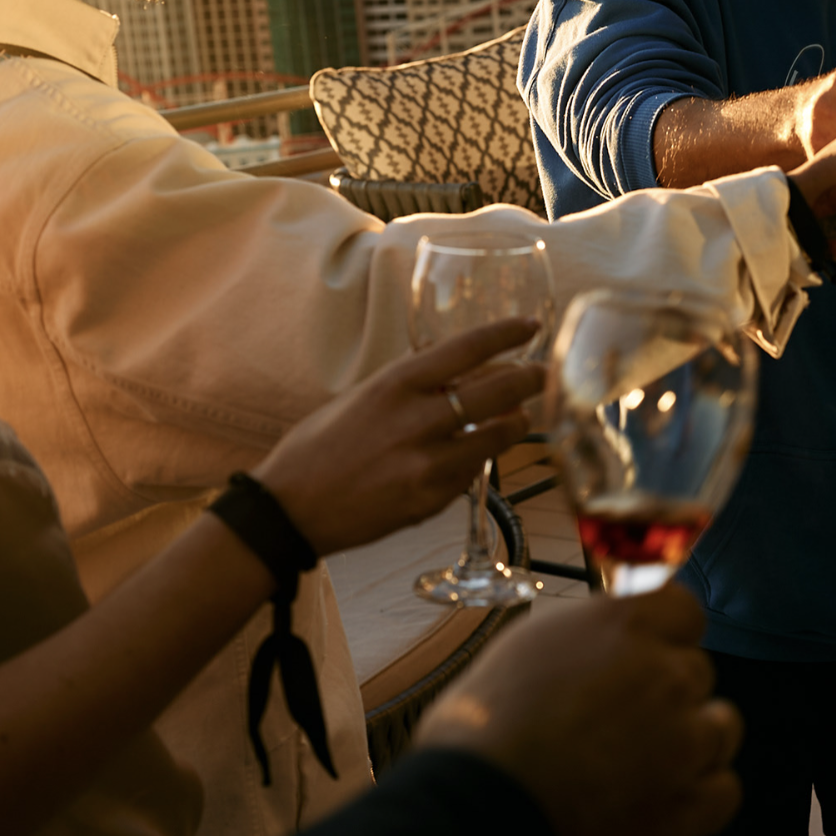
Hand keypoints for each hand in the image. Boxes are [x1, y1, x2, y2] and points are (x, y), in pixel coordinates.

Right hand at [253, 319, 542, 554]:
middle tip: (546, 374)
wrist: (290, 508)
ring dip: (515, 425)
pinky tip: (467, 460)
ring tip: (518, 419)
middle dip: (531, 379)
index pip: (466, 348)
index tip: (531, 326)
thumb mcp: (362, 398)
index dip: (506, 334)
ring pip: (498, 436)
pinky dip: (475, 464)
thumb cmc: (319, 449)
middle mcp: (416, 419)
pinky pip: (471, 474)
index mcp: (395, 384)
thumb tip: (460, 374)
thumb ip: (411, 387)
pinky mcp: (430, 500)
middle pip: (498, 391)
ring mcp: (426, 462)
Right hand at [414, 584, 742, 835]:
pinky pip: (725, 791)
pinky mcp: (686, 804)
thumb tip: (605, 643)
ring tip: (641, 768)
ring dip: (693, 744)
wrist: (478, 813)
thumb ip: (587, 640)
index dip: (665, 638)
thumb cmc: (482, 734)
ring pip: (722, 729)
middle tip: (619, 727)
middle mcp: (662, 673)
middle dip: (667, 696)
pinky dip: (699, 799)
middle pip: (697, 672)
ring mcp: (682, 740)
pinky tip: (659, 805)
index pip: (685, 611)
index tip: (644, 660)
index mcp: (622, 625)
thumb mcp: (527, 651)